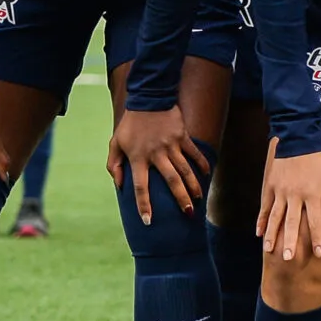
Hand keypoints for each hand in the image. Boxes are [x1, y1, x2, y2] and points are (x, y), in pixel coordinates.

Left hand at [104, 107, 208, 223]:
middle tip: (188, 214)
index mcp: (138, 158)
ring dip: (193, 186)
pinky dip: (201, 164)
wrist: (149, 98)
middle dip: (181, 199)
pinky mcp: (183, 137)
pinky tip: (206, 175)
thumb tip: (118, 186)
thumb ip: (114, 165)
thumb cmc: (130, 124)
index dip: (144, 205)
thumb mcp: (115, 144)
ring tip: (198, 199)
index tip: (148, 221)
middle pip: (171, 181)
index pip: (140, 187)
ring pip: (185, 170)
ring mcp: (172, 145)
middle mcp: (156, 154)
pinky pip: (194, 153)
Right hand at [259, 141, 320, 261]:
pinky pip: (265, 207)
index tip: (319, 253)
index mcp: (312, 193)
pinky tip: (259, 234)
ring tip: (269, 251)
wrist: (298, 138)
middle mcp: (295, 194)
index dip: (317, 238)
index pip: (315, 220)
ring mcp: (280, 191)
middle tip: (288, 259)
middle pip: (292, 222)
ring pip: (275, 217)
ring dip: (272, 235)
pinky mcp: (270, 187)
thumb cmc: (320, 158)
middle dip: (290, 242)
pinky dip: (261, 221)